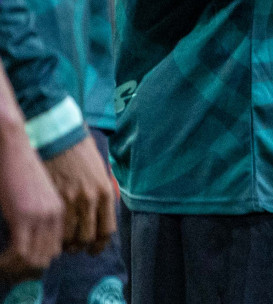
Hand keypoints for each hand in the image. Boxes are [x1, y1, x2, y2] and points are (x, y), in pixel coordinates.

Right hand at [0, 122, 62, 277]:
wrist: (15, 148)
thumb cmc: (21, 169)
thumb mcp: (37, 195)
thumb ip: (38, 217)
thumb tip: (27, 241)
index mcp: (62, 211)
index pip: (56, 248)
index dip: (38, 262)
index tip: (20, 267)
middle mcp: (57, 216)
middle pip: (48, 257)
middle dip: (27, 270)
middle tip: (9, 271)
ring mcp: (43, 216)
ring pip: (35, 259)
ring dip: (17, 269)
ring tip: (3, 267)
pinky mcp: (25, 216)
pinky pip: (20, 252)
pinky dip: (8, 263)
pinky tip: (0, 262)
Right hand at [42, 133, 115, 253]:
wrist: (61, 138)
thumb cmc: (81, 154)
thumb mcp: (99, 173)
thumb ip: (100, 195)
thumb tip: (99, 216)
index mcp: (105, 192)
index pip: (106, 230)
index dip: (99, 245)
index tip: (93, 250)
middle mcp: (91, 199)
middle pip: (88, 237)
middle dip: (81, 246)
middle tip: (75, 248)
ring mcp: (71, 201)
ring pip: (70, 237)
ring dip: (66, 244)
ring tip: (62, 244)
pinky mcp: (53, 200)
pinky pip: (55, 228)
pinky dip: (54, 236)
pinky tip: (51, 235)